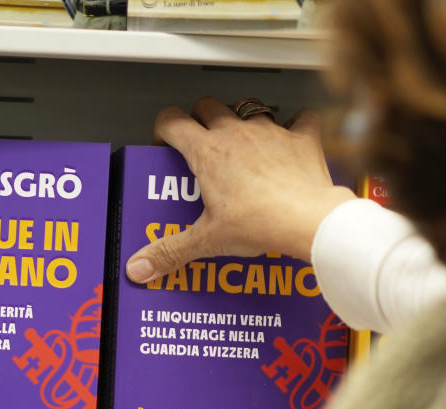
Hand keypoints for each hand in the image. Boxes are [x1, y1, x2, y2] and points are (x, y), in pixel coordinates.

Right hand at [125, 96, 356, 283]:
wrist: (305, 219)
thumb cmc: (258, 223)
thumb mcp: (206, 240)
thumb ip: (169, 252)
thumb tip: (140, 267)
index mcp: (206, 151)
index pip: (172, 122)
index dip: (164, 130)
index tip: (165, 145)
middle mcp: (236, 133)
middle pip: (207, 105)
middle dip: (200, 117)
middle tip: (200, 139)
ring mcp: (269, 131)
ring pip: (249, 107)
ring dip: (242, 118)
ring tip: (241, 138)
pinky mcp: (300, 139)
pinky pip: (301, 118)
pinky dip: (298, 123)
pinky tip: (294, 133)